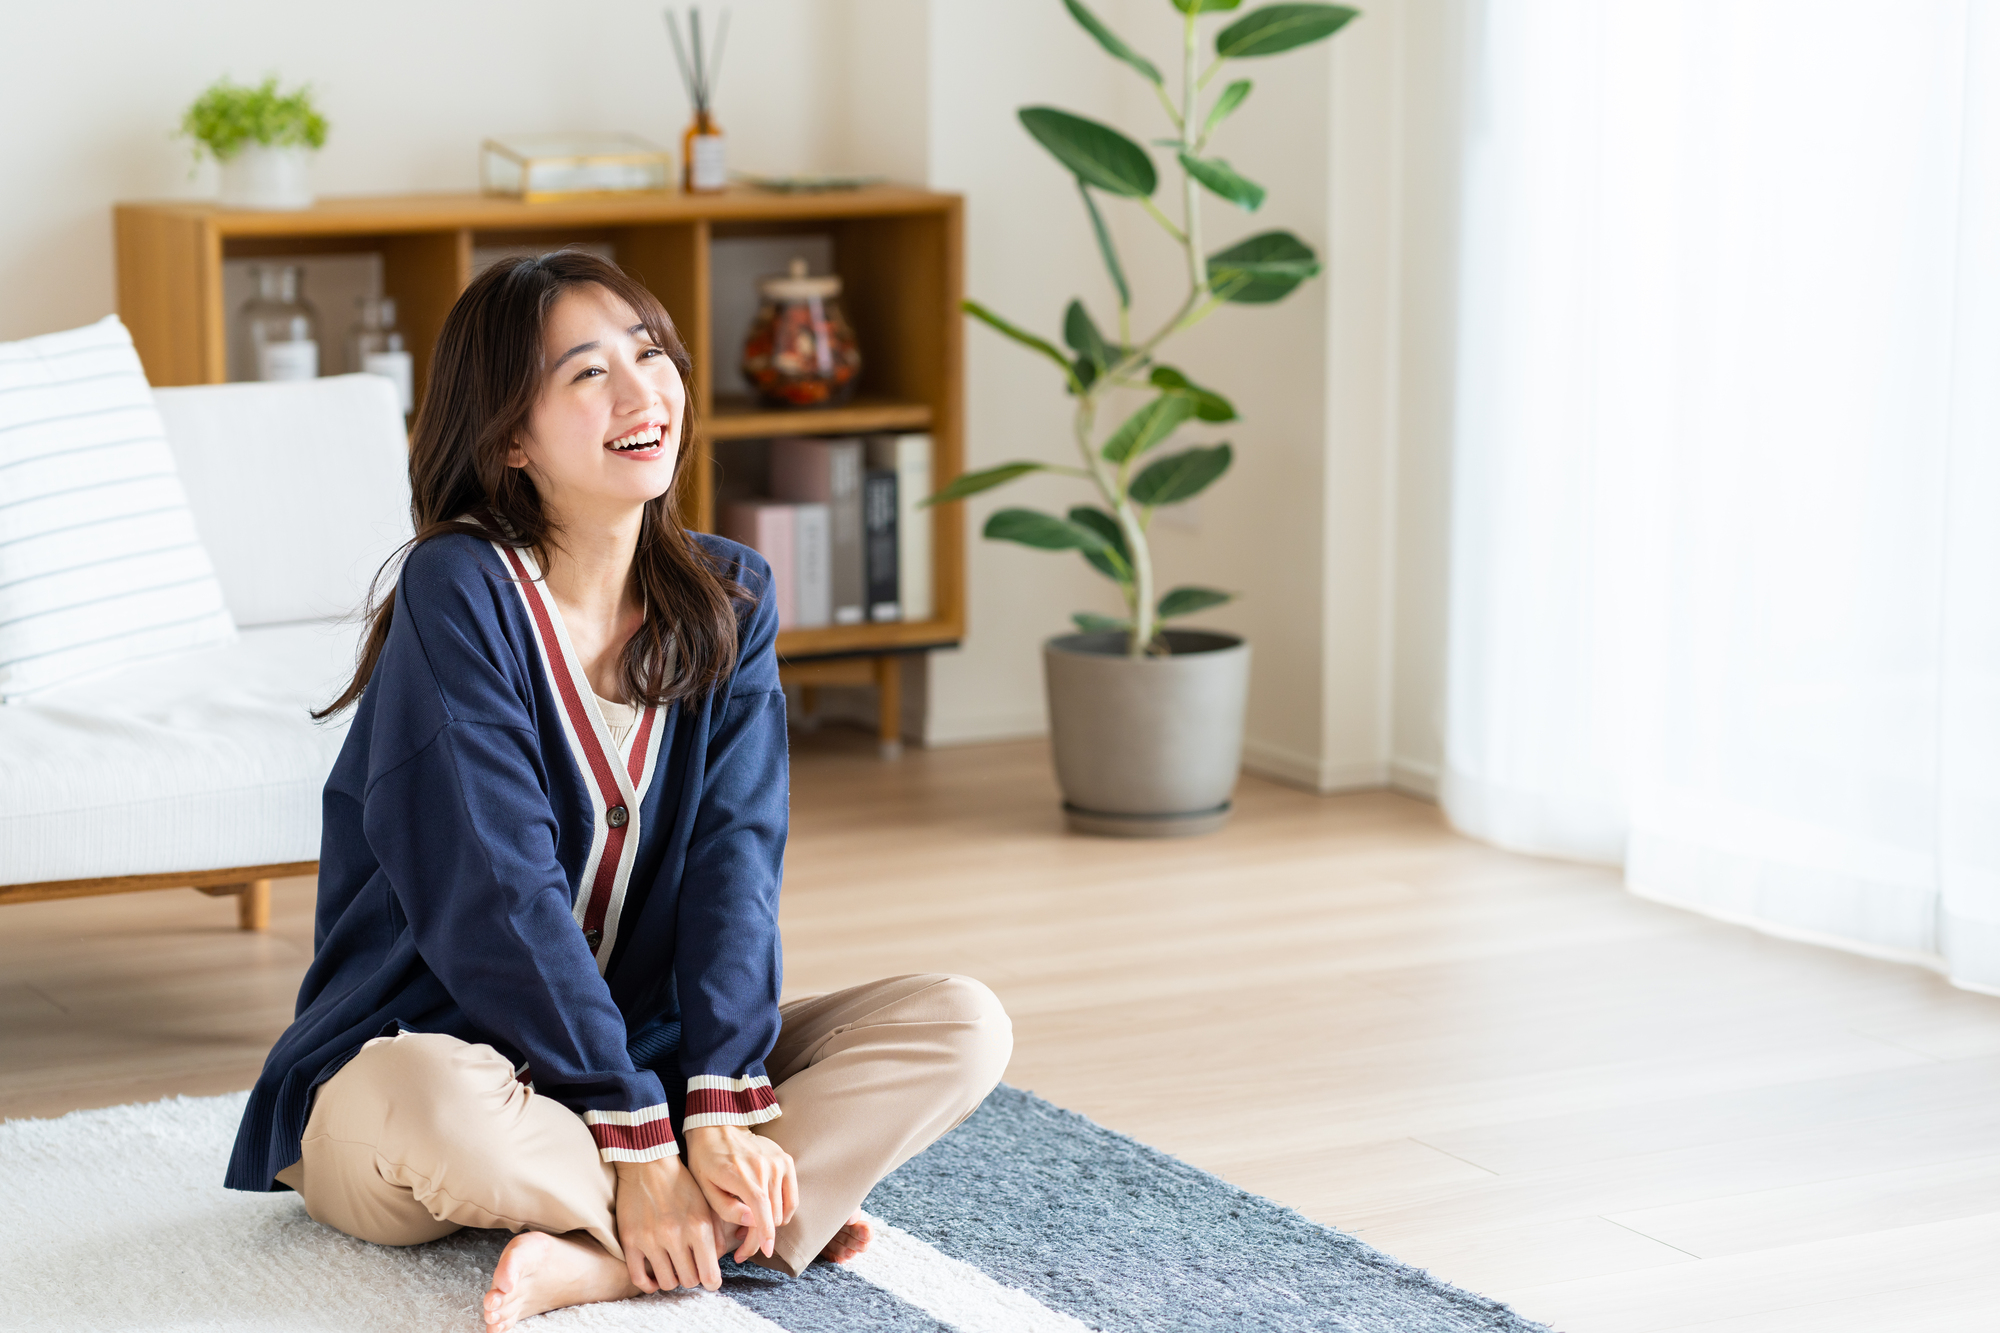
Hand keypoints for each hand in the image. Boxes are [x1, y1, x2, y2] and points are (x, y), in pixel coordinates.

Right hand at [612, 1156, 730, 1291]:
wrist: (648, 1164)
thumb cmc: (681, 1184)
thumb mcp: (706, 1205)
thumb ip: (716, 1235)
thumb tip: (718, 1262)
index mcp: (699, 1226)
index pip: (710, 1275)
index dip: (711, 1282)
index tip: (709, 1279)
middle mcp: (676, 1235)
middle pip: (689, 1281)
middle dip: (692, 1277)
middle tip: (690, 1268)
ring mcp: (651, 1239)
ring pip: (667, 1283)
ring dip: (672, 1279)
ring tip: (673, 1268)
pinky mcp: (630, 1240)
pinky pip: (639, 1278)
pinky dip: (648, 1284)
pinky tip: (654, 1278)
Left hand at [685, 1124, 798, 1261]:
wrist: (719, 1127)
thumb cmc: (707, 1160)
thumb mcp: (706, 1188)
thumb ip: (727, 1209)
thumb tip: (752, 1222)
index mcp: (742, 1174)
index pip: (761, 1208)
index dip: (765, 1233)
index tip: (766, 1251)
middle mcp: (766, 1167)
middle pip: (772, 1215)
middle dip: (758, 1236)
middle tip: (740, 1244)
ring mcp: (779, 1162)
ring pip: (783, 1210)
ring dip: (769, 1226)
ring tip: (750, 1228)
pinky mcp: (786, 1161)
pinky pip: (792, 1198)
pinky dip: (782, 1212)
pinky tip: (766, 1216)